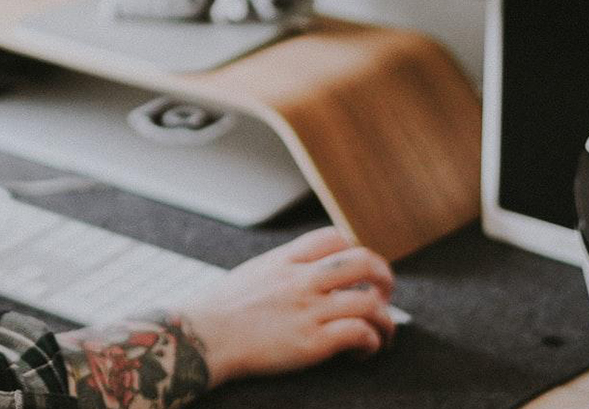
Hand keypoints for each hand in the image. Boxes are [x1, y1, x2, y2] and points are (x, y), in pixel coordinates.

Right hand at [176, 228, 395, 384]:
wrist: (202, 337)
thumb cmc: (221, 311)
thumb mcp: (254, 273)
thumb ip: (283, 269)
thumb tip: (305, 274)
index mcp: (286, 260)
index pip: (335, 237)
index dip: (355, 251)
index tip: (359, 272)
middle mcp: (302, 279)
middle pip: (363, 262)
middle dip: (384, 278)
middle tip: (385, 295)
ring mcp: (308, 310)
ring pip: (370, 303)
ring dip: (386, 321)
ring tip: (383, 335)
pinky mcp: (312, 342)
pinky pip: (359, 334)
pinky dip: (371, 343)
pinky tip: (363, 352)